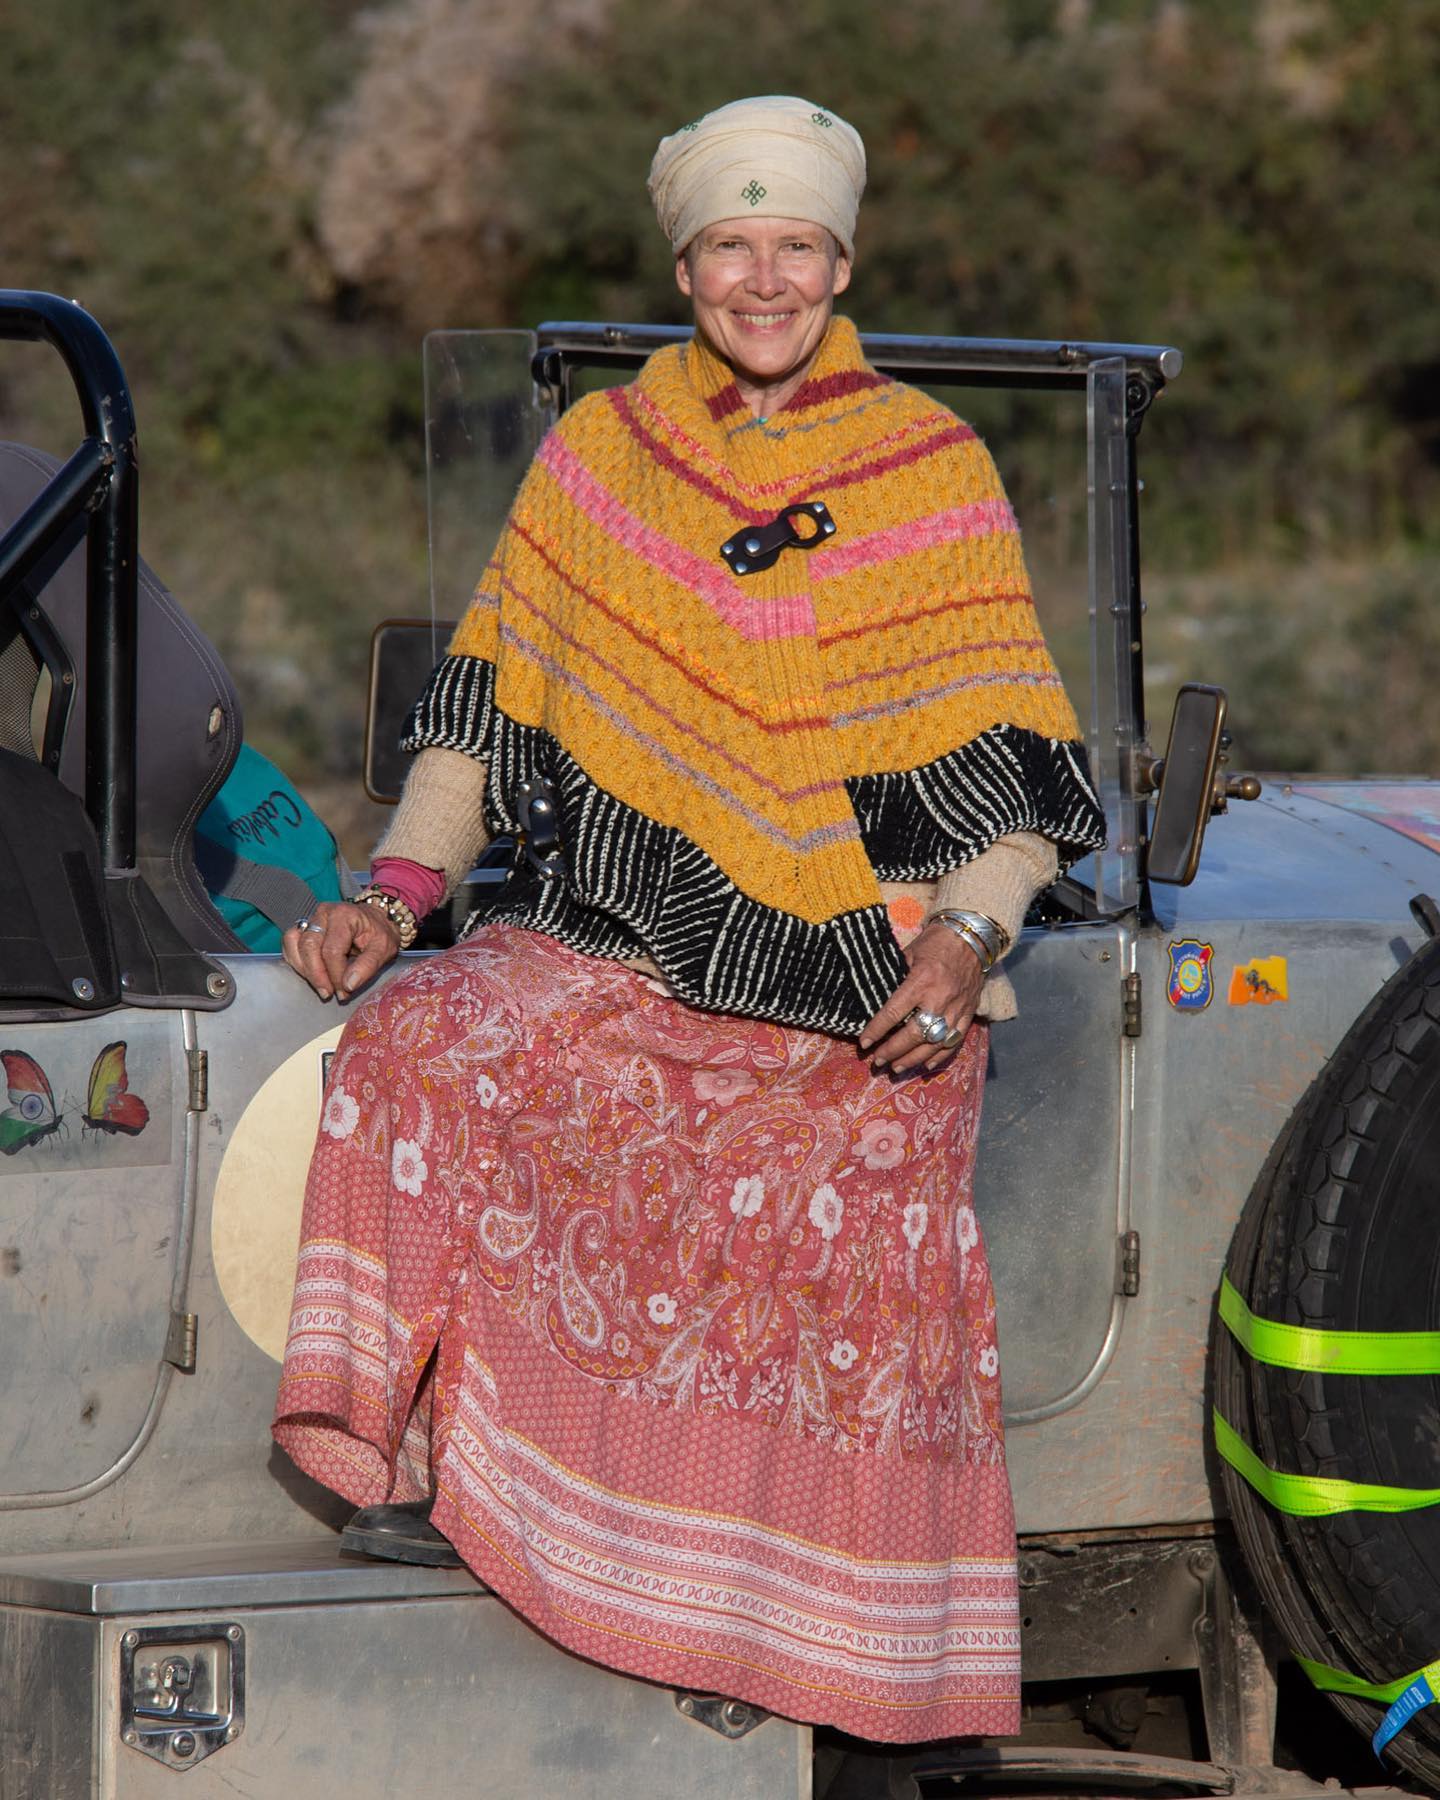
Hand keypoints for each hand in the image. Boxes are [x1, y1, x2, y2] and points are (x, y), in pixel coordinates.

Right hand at [282, 902, 401, 1000]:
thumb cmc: (378, 934)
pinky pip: (290, 944)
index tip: (344, 991)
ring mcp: (311, 919)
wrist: (375, 920)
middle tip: (328, 993)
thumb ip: (368, 966)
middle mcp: (323, 913)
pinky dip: (297, 962)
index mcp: (344, 915)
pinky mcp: (303, 927)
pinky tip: (312, 975)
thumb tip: (348, 985)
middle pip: (309, 946)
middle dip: (317, 975)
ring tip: (320, 985)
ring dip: (303, 968)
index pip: (332, 950)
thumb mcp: (384, 949)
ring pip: (293, 943)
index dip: (335, 975)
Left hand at [858, 921, 986, 1074]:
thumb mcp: (909, 954)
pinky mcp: (969, 1013)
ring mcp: (957, 1009)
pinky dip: (940, 1056)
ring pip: (934, 1044)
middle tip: (877, 1061)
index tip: (864, 1043)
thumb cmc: (935, 943)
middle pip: (913, 1034)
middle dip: (893, 1051)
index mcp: (921, 981)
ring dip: (913, 1059)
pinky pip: (954, 1041)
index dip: (877, 1030)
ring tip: (895, 1068)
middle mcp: (939, 999)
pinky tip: (926, 1066)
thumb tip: (876, 1000)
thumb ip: (895, 978)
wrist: (971, 937)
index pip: (894, 1012)